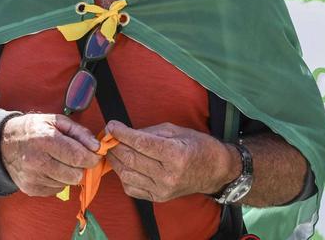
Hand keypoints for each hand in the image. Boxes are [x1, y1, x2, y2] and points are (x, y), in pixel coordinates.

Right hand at [0, 114, 101, 196]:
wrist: (3, 144)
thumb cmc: (32, 129)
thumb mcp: (55, 121)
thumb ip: (79, 132)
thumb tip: (97, 147)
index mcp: (45, 140)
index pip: (79, 157)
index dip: (92, 157)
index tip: (93, 154)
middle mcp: (38, 161)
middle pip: (76, 175)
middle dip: (81, 167)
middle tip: (75, 158)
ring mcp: (33, 177)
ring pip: (68, 184)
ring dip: (69, 174)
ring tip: (59, 161)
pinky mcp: (31, 189)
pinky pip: (57, 189)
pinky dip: (58, 180)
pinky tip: (49, 169)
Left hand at [106, 121, 239, 202]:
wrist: (215, 171)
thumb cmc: (197, 146)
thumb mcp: (175, 131)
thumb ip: (147, 132)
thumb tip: (123, 132)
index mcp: (175, 154)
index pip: (140, 143)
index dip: (121, 133)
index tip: (111, 125)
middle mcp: (168, 175)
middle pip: (130, 159)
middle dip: (114, 145)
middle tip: (108, 136)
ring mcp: (162, 189)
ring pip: (126, 174)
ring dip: (114, 160)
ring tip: (112, 149)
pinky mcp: (158, 198)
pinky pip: (131, 188)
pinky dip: (122, 175)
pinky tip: (123, 164)